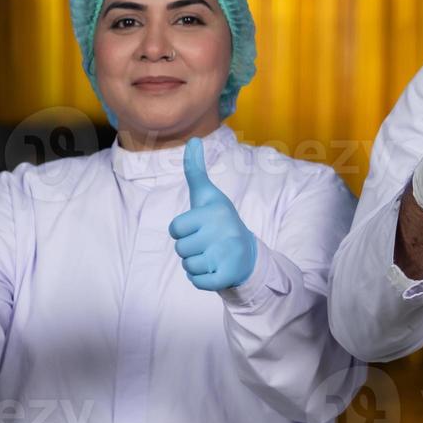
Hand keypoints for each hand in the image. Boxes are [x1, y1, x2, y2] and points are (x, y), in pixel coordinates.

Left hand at [168, 137, 258, 291]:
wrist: (247, 253)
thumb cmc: (220, 221)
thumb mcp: (207, 195)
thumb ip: (196, 170)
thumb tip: (192, 140)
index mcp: (213, 212)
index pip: (175, 229)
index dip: (183, 231)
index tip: (201, 227)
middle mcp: (221, 231)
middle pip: (180, 249)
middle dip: (190, 249)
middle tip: (208, 244)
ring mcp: (226, 254)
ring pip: (188, 266)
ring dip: (196, 264)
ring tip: (212, 256)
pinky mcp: (228, 274)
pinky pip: (198, 282)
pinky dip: (202, 280)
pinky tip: (215, 270)